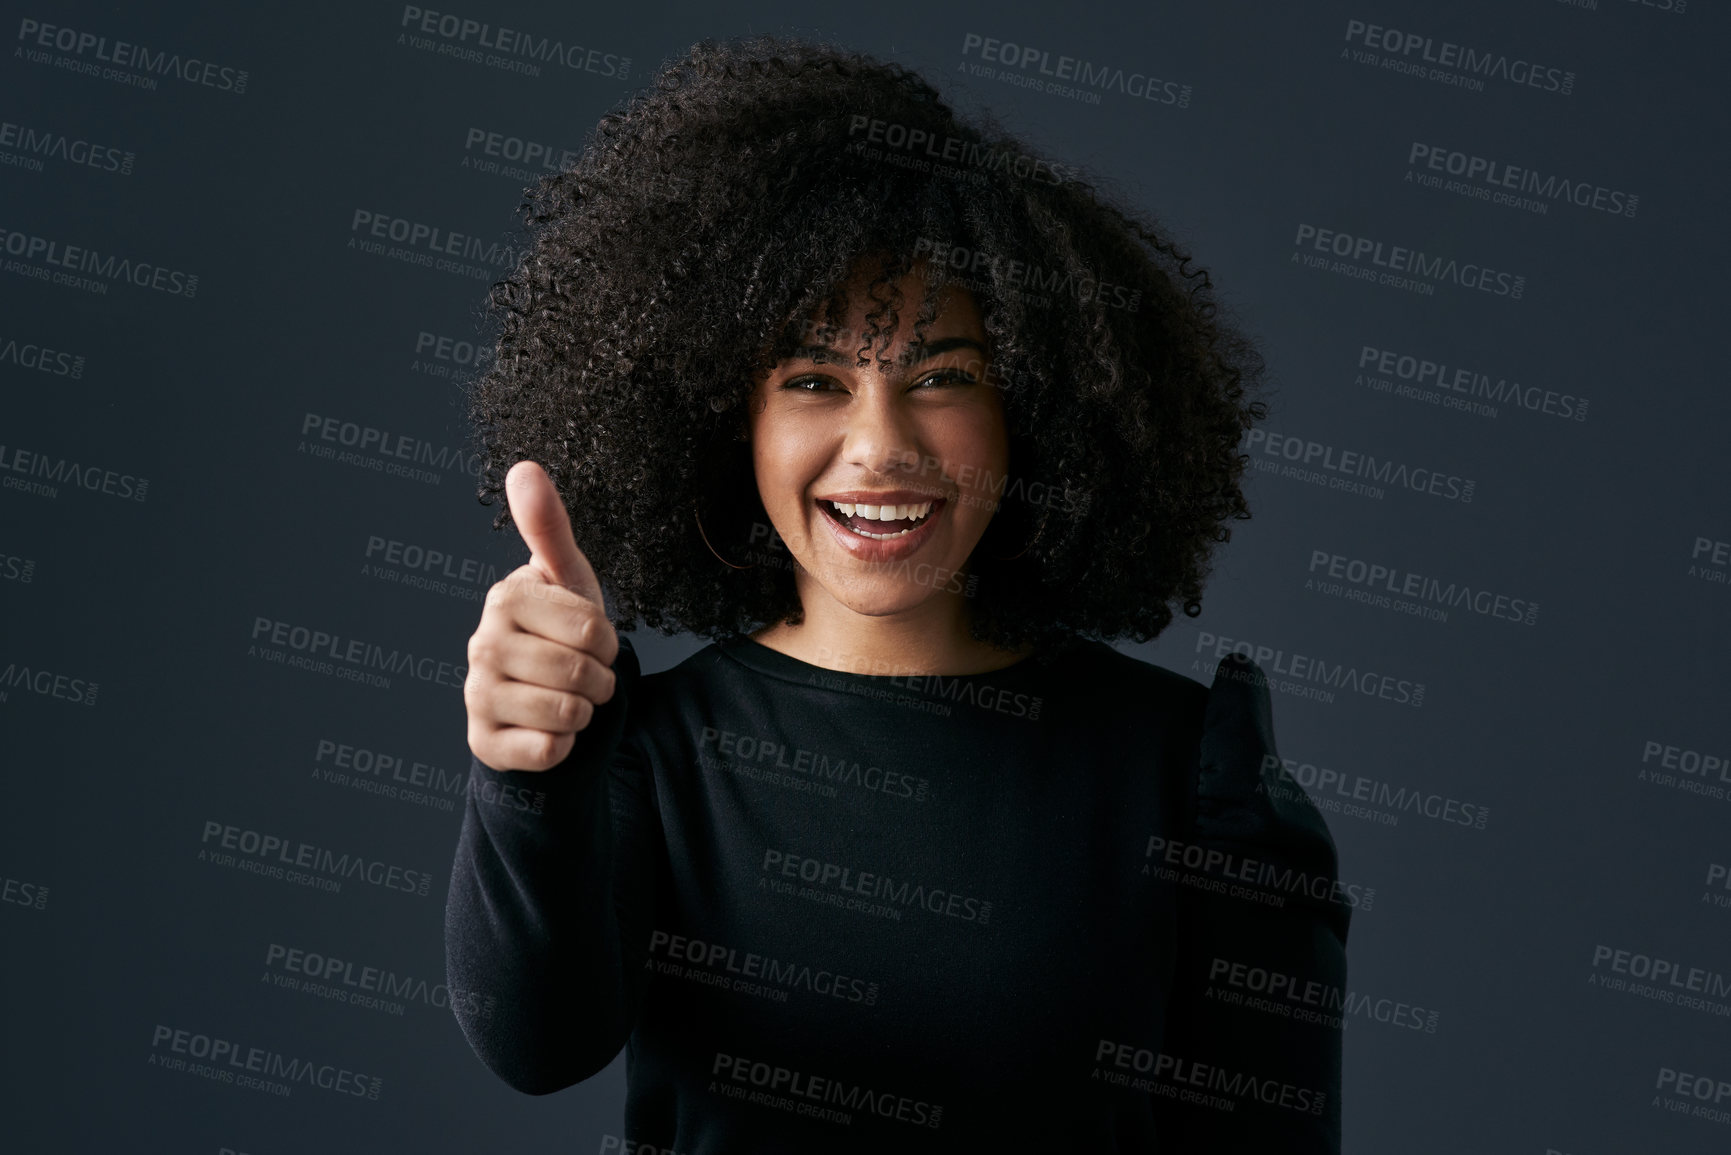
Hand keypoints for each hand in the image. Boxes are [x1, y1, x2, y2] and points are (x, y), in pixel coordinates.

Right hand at [464, 460, 619, 771]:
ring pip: (567, 712)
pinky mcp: (483, 743)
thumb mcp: (565, 579)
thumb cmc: (559, 633)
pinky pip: (549, 750)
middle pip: (581, 671)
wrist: (544, 702)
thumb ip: (548, 526)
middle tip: (586, 675)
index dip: (608, 641)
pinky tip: (547, 731)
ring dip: (585, 712)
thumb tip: (524, 466)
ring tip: (570, 700)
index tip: (592, 640)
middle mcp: (480, 644)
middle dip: (601, 680)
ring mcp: (476, 696)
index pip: (592, 628)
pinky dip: (564, 746)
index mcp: (504, 598)